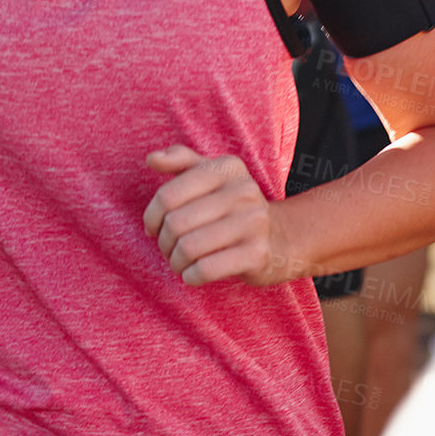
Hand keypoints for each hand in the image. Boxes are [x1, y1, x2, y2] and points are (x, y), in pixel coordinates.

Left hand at [144, 145, 290, 285]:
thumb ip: (181, 160)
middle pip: (176, 223)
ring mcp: (253, 223)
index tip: (154, 228)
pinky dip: (191, 276)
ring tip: (180, 262)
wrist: (282, 238)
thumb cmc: (234, 208)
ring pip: (189, 248)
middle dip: (164, 242)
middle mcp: (243, 191)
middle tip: (169, 249)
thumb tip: (151, 159)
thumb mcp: (213, 176)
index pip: (168, 195)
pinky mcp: (257, 254)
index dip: (152, 217)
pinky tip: (193, 274)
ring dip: (176, 261)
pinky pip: (206, 269)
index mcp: (226, 168)